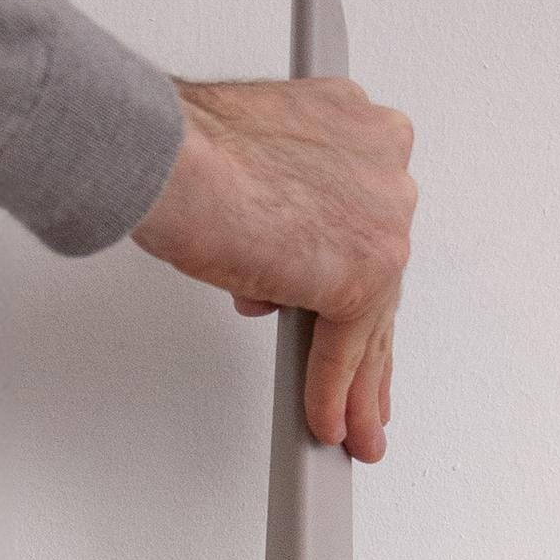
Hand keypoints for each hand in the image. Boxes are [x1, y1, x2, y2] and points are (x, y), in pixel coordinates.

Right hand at [132, 77, 416, 462]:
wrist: (173, 159)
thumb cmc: (193, 152)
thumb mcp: (261, 165)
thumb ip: (292, 210)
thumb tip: (287, 263)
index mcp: (364, 129)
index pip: (369, 230)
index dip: (358, 281)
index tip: (351, 313)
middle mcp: (386, 169)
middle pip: (381, 284)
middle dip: (370, 350)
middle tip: (368, 396)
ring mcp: (384, 222)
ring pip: (372, 323)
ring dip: (358, 387)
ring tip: (352, 429)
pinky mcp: (365, 276)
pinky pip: (348, 349)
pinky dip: (330, 389)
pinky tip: (323, 419)